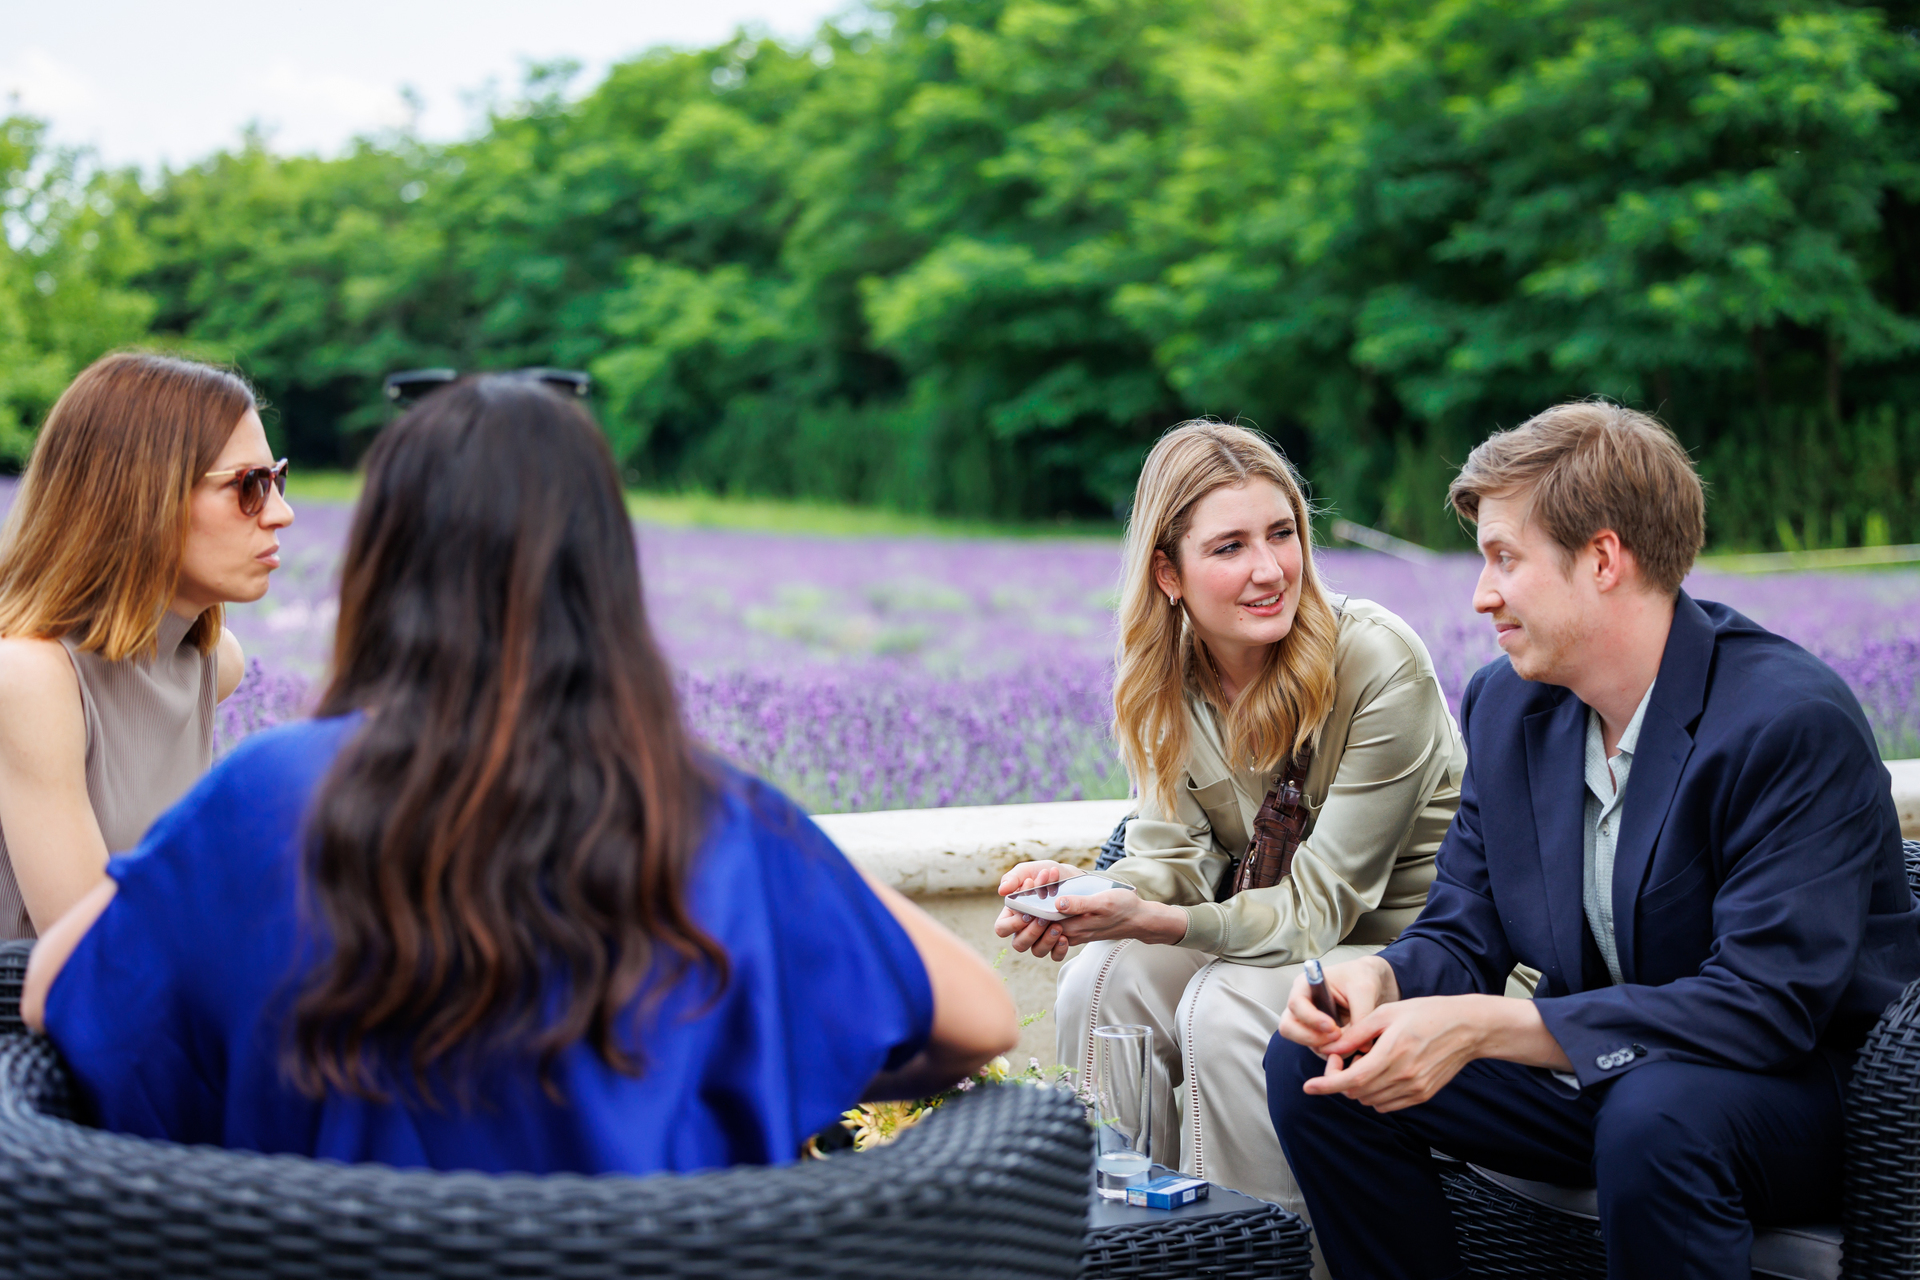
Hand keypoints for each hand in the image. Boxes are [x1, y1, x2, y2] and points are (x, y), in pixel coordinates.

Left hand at [992, 862, 1186, 960]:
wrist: (1138, 919)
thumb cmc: (1123, 908)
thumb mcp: (1103, 902)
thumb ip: (1079, 904)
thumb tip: (1057, 903)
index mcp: (1073, 927)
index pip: (1041, 923)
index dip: (1029, 909)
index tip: (1025, 892)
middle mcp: (1069, 934)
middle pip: (1038, 928)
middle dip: (1028, 912)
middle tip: (1025, 890)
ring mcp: (1072, 933)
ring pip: (1044, 928)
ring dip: (1036, 914)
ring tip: (1035, 891)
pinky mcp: (1076, 930)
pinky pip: (1054, 927)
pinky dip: (1046, 916)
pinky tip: (1047, 900)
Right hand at [994, 860, 1080, 960]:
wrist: (1071, 876)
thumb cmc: (1044, 873)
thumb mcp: (1029, 870)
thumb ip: (1014, 878)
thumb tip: (1002, 891)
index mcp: (1012, 914)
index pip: (1002, 929)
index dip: (1013, 924)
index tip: (1028, 911)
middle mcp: (1024, 929)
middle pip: (1019, 944)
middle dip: (1031, 932)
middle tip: (1044, 918)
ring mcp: (1041, 937)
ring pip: (1037, 952)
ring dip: (1046, 941)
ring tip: (1058, 926)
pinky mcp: (1057, 941)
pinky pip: (1055, 955)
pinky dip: (1059, 949)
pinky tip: (1065, 937)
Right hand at [1278, 955, 1395, 1053]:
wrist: (1367, 982)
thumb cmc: (1360, 977)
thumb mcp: (1364, 990)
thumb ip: (1361, 1015)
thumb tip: (1362, 1045)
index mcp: (1305, 985)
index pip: (1296, 1005)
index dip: (1312, 1019)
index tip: (1333, 1027)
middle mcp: (1301, 1004)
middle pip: (1289, 1027)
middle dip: (1311, 1038)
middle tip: (1336, 1037)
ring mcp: (1306, 1021)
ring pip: (1301, 1041)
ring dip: (1323, 1046)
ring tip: (1347, 1040)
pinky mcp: (1316, 1034)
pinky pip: (1317, 1049)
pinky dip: (1331, 1052)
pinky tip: (1347, 1044)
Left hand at [1300, 994, 1567, 1112]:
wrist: (1467, 1028)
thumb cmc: (1426, 1013)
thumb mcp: (1386, 1013)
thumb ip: (1356, 1034)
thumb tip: (1331, 1049)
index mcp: (1392, 1053)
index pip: (1351, 1080)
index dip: (1326, 1086)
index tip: (1308, 1087)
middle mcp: (1404, 1076)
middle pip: (1357, 1093)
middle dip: (1340, 1081)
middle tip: (1342, 1059)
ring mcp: (1415, 1089)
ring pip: (1370, 1101)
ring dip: (1357, 1088)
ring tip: (1362, 1063)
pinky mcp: (1423, 1095)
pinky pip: (1388, 1104)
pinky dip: (1375, 1094)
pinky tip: (1378, 1073)